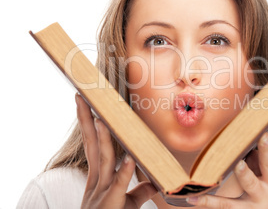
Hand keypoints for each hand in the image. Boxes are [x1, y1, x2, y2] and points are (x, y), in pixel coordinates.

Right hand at [76, 93, 156, 208]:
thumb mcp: (126, 202)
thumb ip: (139, 189)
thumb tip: (155, 178)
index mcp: (99, 178)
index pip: (94, 146)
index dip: (90, 126)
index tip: (89, 106)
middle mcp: (97, 182)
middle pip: (92, 147)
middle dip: (86, 122)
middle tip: (82, 98)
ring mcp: (101, 194)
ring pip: (103, 162)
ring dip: (102, 140)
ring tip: (101, 119)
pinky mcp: (111, 206)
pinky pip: (118, 187)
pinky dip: (123, 173)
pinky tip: (128, 158)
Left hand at [187, 98, 267, 207]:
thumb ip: (265, 158)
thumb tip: (254, 133)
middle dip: (267, 149)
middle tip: (263, 136)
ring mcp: (260, 199)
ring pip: (250, 182)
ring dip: (245, 173)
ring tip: (238, 165)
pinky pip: (224, 206)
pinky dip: (208, 202)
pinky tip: (193, 197)